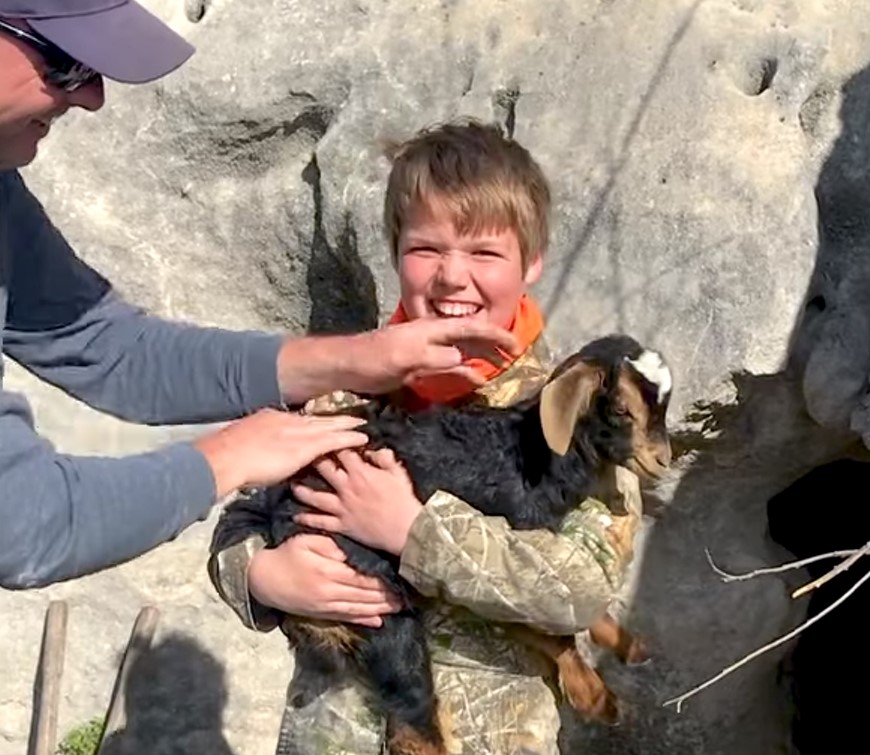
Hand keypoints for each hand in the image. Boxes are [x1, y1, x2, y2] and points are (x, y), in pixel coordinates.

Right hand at [194, 408, 367, 498]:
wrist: (227, 457)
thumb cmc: (229, 456)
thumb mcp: (244, 442)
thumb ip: (258, 443)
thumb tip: (260, 451)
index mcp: (272, 418)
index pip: (299, 419)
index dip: (314, 421)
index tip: (323, 421)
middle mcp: (288, 421)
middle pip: (317, 419)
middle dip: (335, 418)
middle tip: (353, 416)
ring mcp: (299, 432)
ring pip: (329, 426)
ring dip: (347, 425)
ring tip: (362, 424)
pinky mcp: (307, 446)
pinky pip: (334, 440)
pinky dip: (349, 438)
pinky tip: (363, 438)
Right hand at [248, 534, 401, 627]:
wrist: (263, 578)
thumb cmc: (287, 554)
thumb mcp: (307, 541)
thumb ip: (332, 546)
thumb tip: (353, 553)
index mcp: (328, 571)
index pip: (362, 577)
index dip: (382, 579)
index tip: (400, 577)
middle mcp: (329, 591)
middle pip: (364, 594)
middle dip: (387, 596)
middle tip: (408, 596)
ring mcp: (325, 605)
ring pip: (358, 608)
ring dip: (380, 609)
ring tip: (399, 607)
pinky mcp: (320, 613)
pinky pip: (345, 618)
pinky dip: (363, 620)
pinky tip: (377, 622)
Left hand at [276, 316, 520, 401]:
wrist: (347, 367)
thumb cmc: (372, 357)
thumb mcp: (403, 356)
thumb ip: (432, 357)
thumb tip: (460, 359)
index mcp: (432, 329)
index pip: (470, 327)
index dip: (495, 334)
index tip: (516, 344)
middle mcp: (433, 337)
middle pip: (470, 337)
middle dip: (494, 342)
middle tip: (517, 354)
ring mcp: (426, 352)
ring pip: (462, 351)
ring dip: (483, 356)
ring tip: (503, 364)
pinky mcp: (419, 367)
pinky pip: (449, 368)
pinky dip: (464, 373)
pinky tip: (476, 380)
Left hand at [292, 448, 423, 554]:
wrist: (406, 529)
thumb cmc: (404, 500)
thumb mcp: (398, 473)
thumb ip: (385, 458)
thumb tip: (374, 450)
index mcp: (361, 473)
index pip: (342, 452)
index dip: (334, 443)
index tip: (328, 440)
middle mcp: (347, 488)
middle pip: (324, 469)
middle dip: (312, 460)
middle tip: (302, 456)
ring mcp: (342, 507)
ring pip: (316, 497)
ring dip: (303, 491)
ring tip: (293, 486)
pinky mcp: (342, 525)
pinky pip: (321, 522)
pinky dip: (308, 519)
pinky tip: (297, 516)